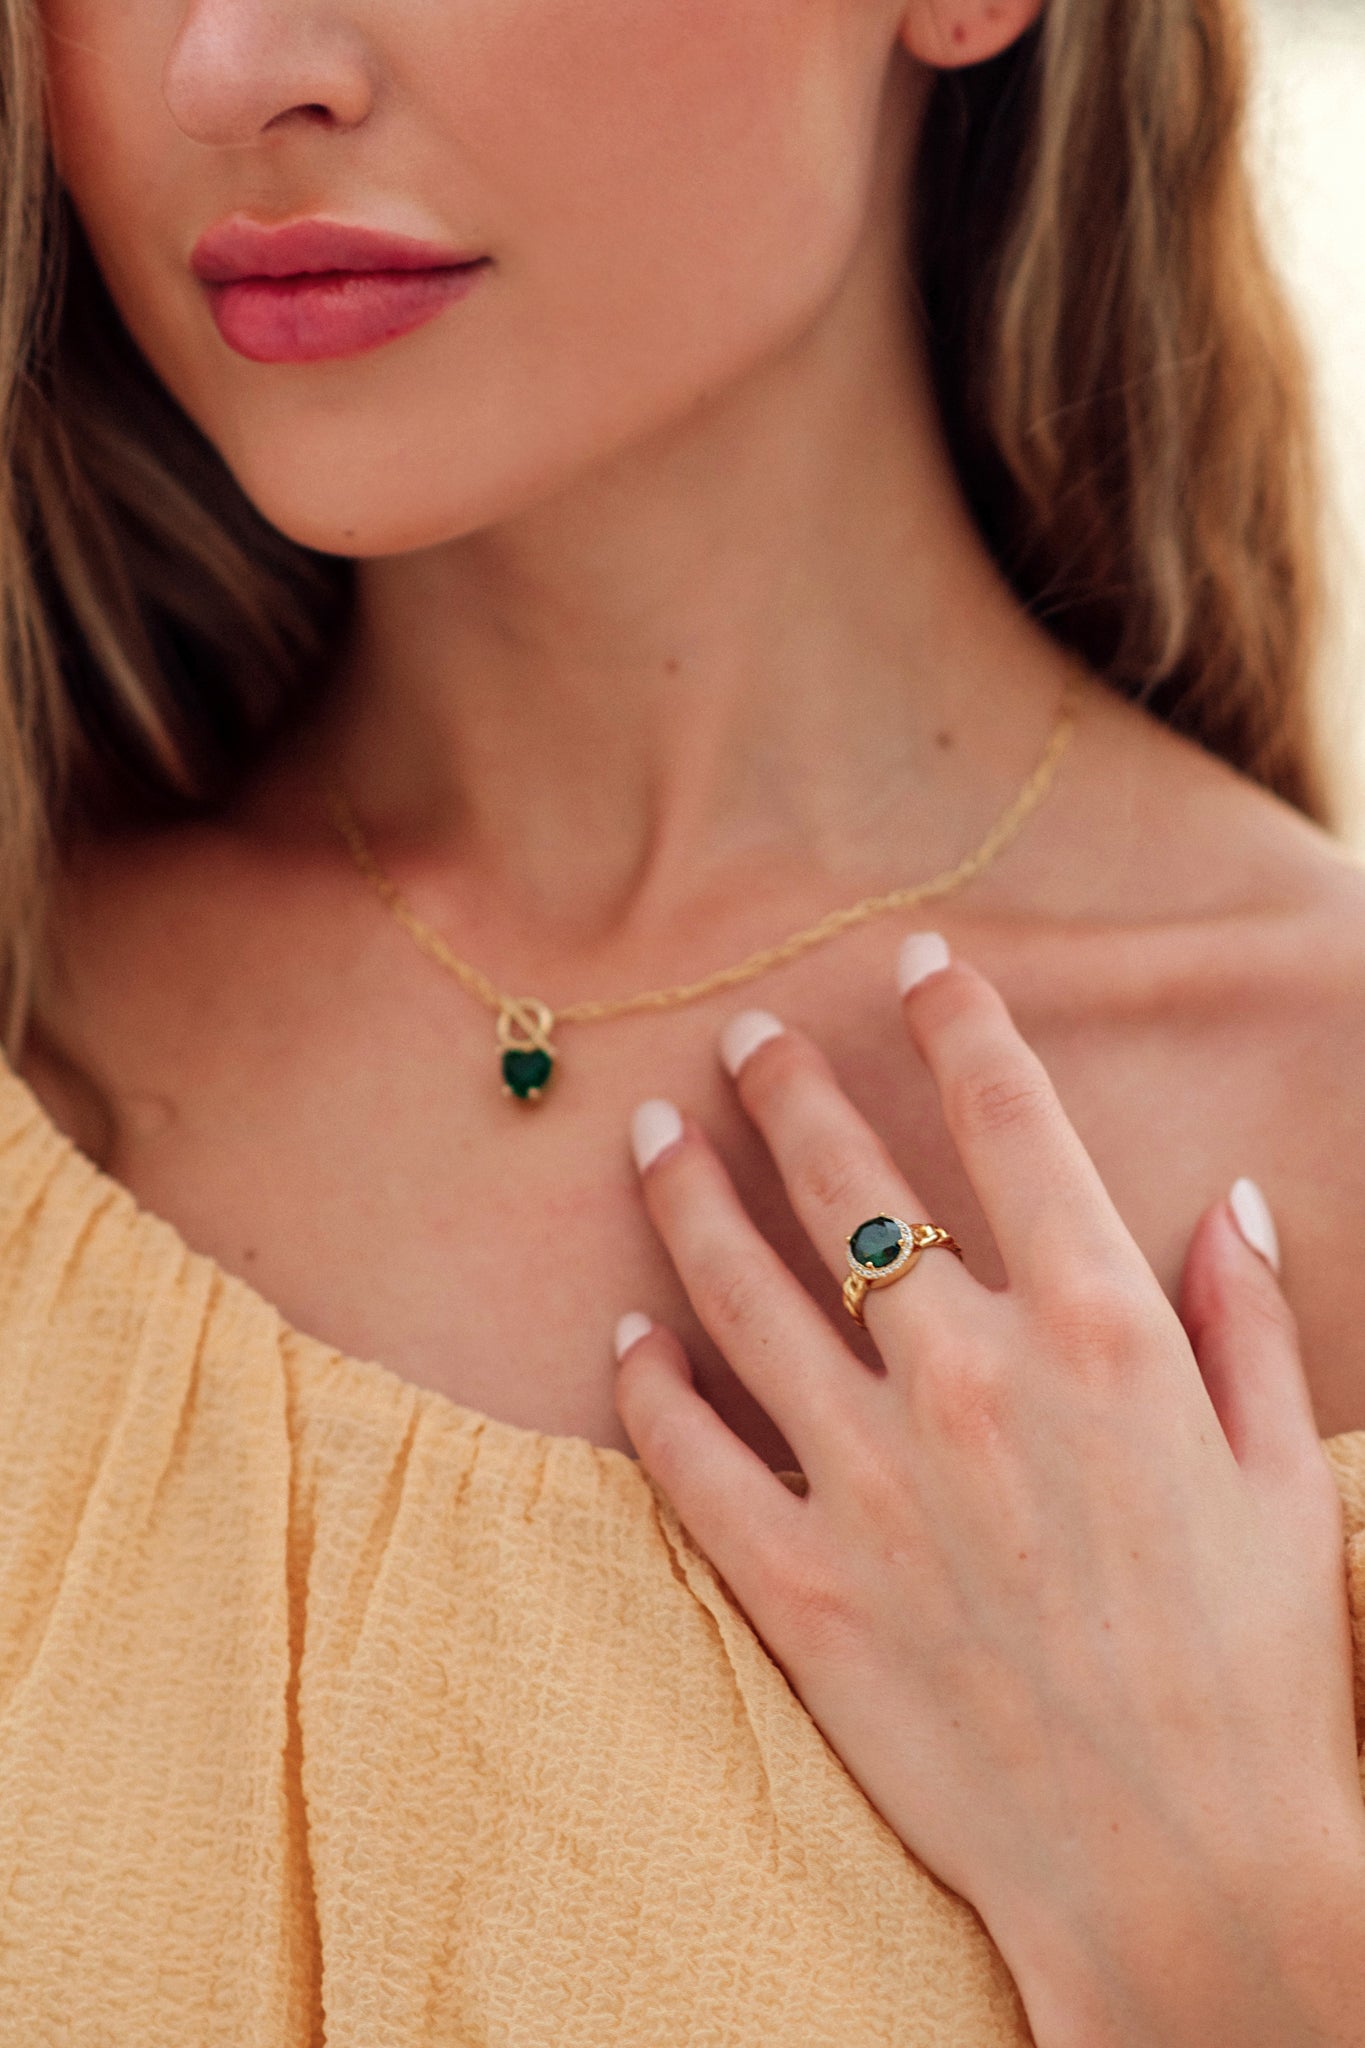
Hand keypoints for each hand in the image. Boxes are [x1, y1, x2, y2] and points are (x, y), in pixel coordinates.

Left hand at [613, 932, 1364, 2044]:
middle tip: (745, 1035)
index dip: (957, 1020)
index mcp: (1097, 1331)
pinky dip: (646, 1380)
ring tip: (650, 1134)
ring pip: (738, 1287)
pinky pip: (689, 1450)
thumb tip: (1225, 1200)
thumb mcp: (1278, 1472)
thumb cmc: (1253, 1668)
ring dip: (683, 1195)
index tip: (919, 964)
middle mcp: (967, 1376)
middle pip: (847, 1181)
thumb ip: (1244, 1320)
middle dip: (786, 1087)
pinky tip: (624, 1334)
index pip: (1005, 1119)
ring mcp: (869, 1478)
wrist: (1181, 1871)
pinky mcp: (798, 1580)